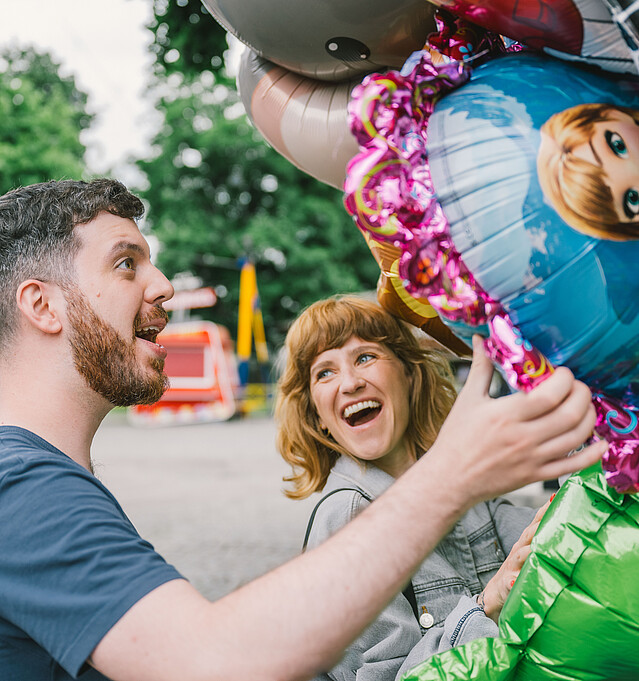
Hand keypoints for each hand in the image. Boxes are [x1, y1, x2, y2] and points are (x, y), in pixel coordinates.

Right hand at [431, 335, 606, 503]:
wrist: (450, 478)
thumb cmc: (456, 438)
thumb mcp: (467, 399)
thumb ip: (480, 367)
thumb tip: (480, 340)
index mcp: (505, 415)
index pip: (549, 395)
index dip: (564, 380)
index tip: (561, 373)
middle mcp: (522, 437)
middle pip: (569, 414)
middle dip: (581, 395)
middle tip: (576, 386)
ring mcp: (532, 458)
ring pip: (576, 437)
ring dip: (589, 418)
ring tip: (584, 406)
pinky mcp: (536, 475)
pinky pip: (573, 466)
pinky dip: (592, 454)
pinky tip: (599, 442)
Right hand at [480, 501, 549, 621]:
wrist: (497, 592)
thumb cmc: (519, 570)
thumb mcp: (532, 554)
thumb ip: (547, 543)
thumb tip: (572, 530)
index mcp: (526, 542)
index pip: (537, 522)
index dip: (546, 510)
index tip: (557, 497)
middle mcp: (519, 550)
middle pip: (529, 534)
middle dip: (540, 525)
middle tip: (553, 517)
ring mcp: (512, 565)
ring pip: (520, 555)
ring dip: (528, 552)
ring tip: (536, 549)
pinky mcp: (507, 583)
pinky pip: (509, 582)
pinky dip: (512, 581)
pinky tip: (515, 581)